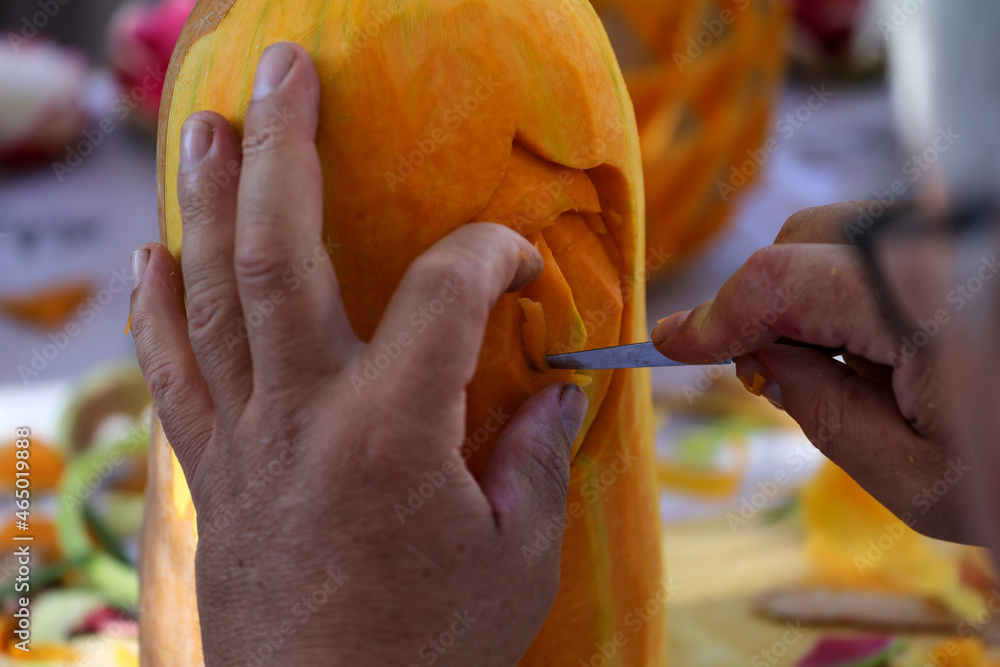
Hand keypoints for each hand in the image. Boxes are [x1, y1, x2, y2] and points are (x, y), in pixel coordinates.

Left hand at [129, 42, 588, 665]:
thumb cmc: (432, 650)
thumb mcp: (518, 556)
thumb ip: (536, 458)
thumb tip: (558, 393)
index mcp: (395, 430)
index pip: (449, 291)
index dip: (495, 256)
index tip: (523, 275)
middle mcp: (306, 414)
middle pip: (283, 251)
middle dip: (282, 147)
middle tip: (283, 70)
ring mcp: (247, 438)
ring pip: (212, 295)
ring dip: (205, 203)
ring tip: (201, 127)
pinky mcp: (215, 472)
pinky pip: (172, 373)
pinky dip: (160, 309)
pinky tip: (155, 256)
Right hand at [651, 202, 977, 544]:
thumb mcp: (914, 477)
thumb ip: (816, 409)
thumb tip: (747, 358)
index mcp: (933, 296)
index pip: (780, 280)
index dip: (714, 314)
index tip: (669, 344)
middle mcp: (952, 240)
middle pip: (804, 240)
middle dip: (768, 306)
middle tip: (777, 377)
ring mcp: (966, 233)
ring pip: (842, 237)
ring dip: (818, 298)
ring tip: (867, 371)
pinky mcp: (974, 240)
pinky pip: (887, 245)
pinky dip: (862, 291)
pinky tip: (901, 347)